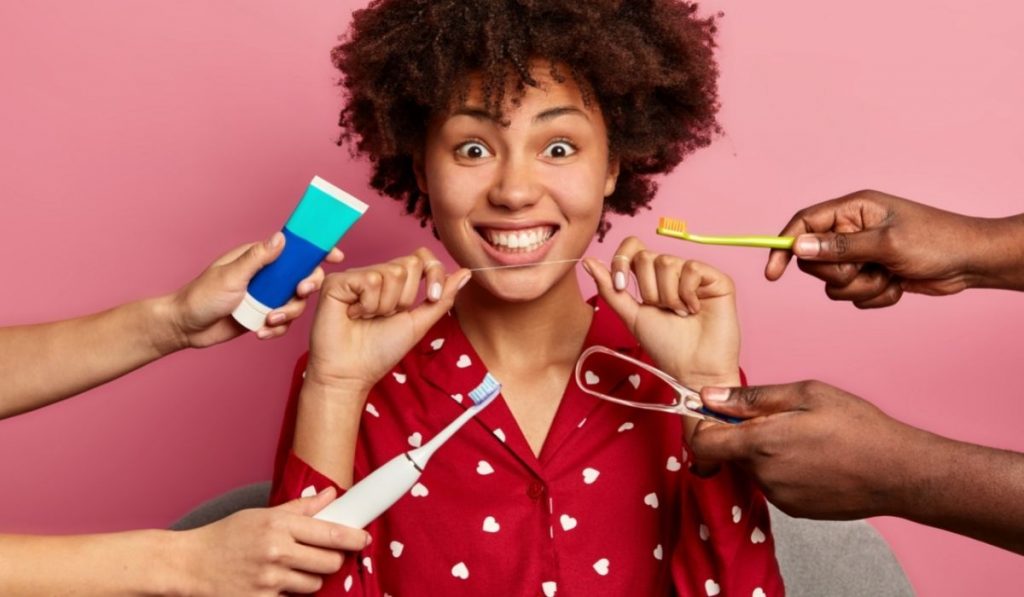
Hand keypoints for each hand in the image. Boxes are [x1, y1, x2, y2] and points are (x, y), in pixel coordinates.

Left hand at [169, 233, 343, 347]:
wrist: (185, 328)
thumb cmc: (200, 296)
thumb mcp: (231, 276)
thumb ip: (258, 258)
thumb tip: (281, 238)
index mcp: (258, 258)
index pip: (293, 249)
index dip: (316, 250)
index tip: (335, 255)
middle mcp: (266, 276)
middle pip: (302, 277)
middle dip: (306, 287)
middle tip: (300, 293)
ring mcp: (266, 297)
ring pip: (296, 303)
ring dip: (287, 313)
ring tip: (269, 320)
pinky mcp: (263, 316)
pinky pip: (283, 322)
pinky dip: (276, 329)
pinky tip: (261, 332)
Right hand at [182, 487, 369, 595]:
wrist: (189, 564)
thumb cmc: (226, 536)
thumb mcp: (261, 515)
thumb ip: (300, 508)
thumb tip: (331, 495)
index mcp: (279, 526)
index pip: (331, 534)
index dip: (354, 538)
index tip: (364, 539)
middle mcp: (277, 552)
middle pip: (330, 562)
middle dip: (331, 559)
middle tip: (320, 554)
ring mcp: (269, 580)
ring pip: (314, 584)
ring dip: (309, 578)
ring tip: (288, 568)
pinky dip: (288, 592)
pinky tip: (273, 582)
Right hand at [304, 248, 471, 393]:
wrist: (352, 372)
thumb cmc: (381, 350)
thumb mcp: (420, 323)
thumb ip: (442, 297)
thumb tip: (466, 272)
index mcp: (395, 282)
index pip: (421, 257)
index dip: (433, 272)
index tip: (431, 296)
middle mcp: (375, 274)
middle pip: (410, 264)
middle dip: (406, 298)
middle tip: (387, 316)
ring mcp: (356, 276)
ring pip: (391, 273)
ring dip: (385, 305)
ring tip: (368, 318)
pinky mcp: (337, 281)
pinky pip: (369, 280)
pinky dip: (367, 304)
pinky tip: (354, 314)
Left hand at [581, 236, 739, 388]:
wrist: (693, 369)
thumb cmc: (665, 346)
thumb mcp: (630, 315)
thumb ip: (610, 289)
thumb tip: (587, 261)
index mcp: (652, 278)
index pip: (633, 248)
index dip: (622, 261)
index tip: (621, 286)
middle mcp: (674, 272)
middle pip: (646, 256)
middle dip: (647, 290)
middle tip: (662, 311)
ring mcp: (695, 274)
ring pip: (667, 262)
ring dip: (668, 296)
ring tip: (681, 314)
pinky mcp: (717, 278)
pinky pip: (691, 267)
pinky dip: (687, 293)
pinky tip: (696, 309)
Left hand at [689, 380, 922, 519]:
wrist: (900, 473)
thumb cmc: (858, 427)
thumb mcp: (805, 394)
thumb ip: (751, 398)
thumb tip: (709, 396)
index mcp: (761, 444)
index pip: (702, 444)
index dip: (703, 426)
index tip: (716, 413)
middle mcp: (764, 476)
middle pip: (729, 454)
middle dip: (742, 435)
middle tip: (779, 418)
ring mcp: (779, 497)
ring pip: (753, 469)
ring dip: (765, 453)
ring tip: (804, 438)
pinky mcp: (794, 510)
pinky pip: (773, 484)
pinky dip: (782, 470)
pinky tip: (812, 458)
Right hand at [765, 189, 996, 307]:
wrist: (971, 263)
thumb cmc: (936, 242)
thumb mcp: (885, 243)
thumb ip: (839, 247)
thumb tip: (798, 246)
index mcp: (852, 210)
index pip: (804, 224)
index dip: (784, 246)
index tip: (774, 273)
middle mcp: (852, 231)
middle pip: (815, 261)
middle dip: (839, 273)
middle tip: (867, 268)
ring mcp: (861, 254)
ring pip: (833, 284)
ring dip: (861, 288)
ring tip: (888, 276)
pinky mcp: (871, 275)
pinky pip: (853, 297)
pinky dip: (875, 296)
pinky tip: (898, 285)